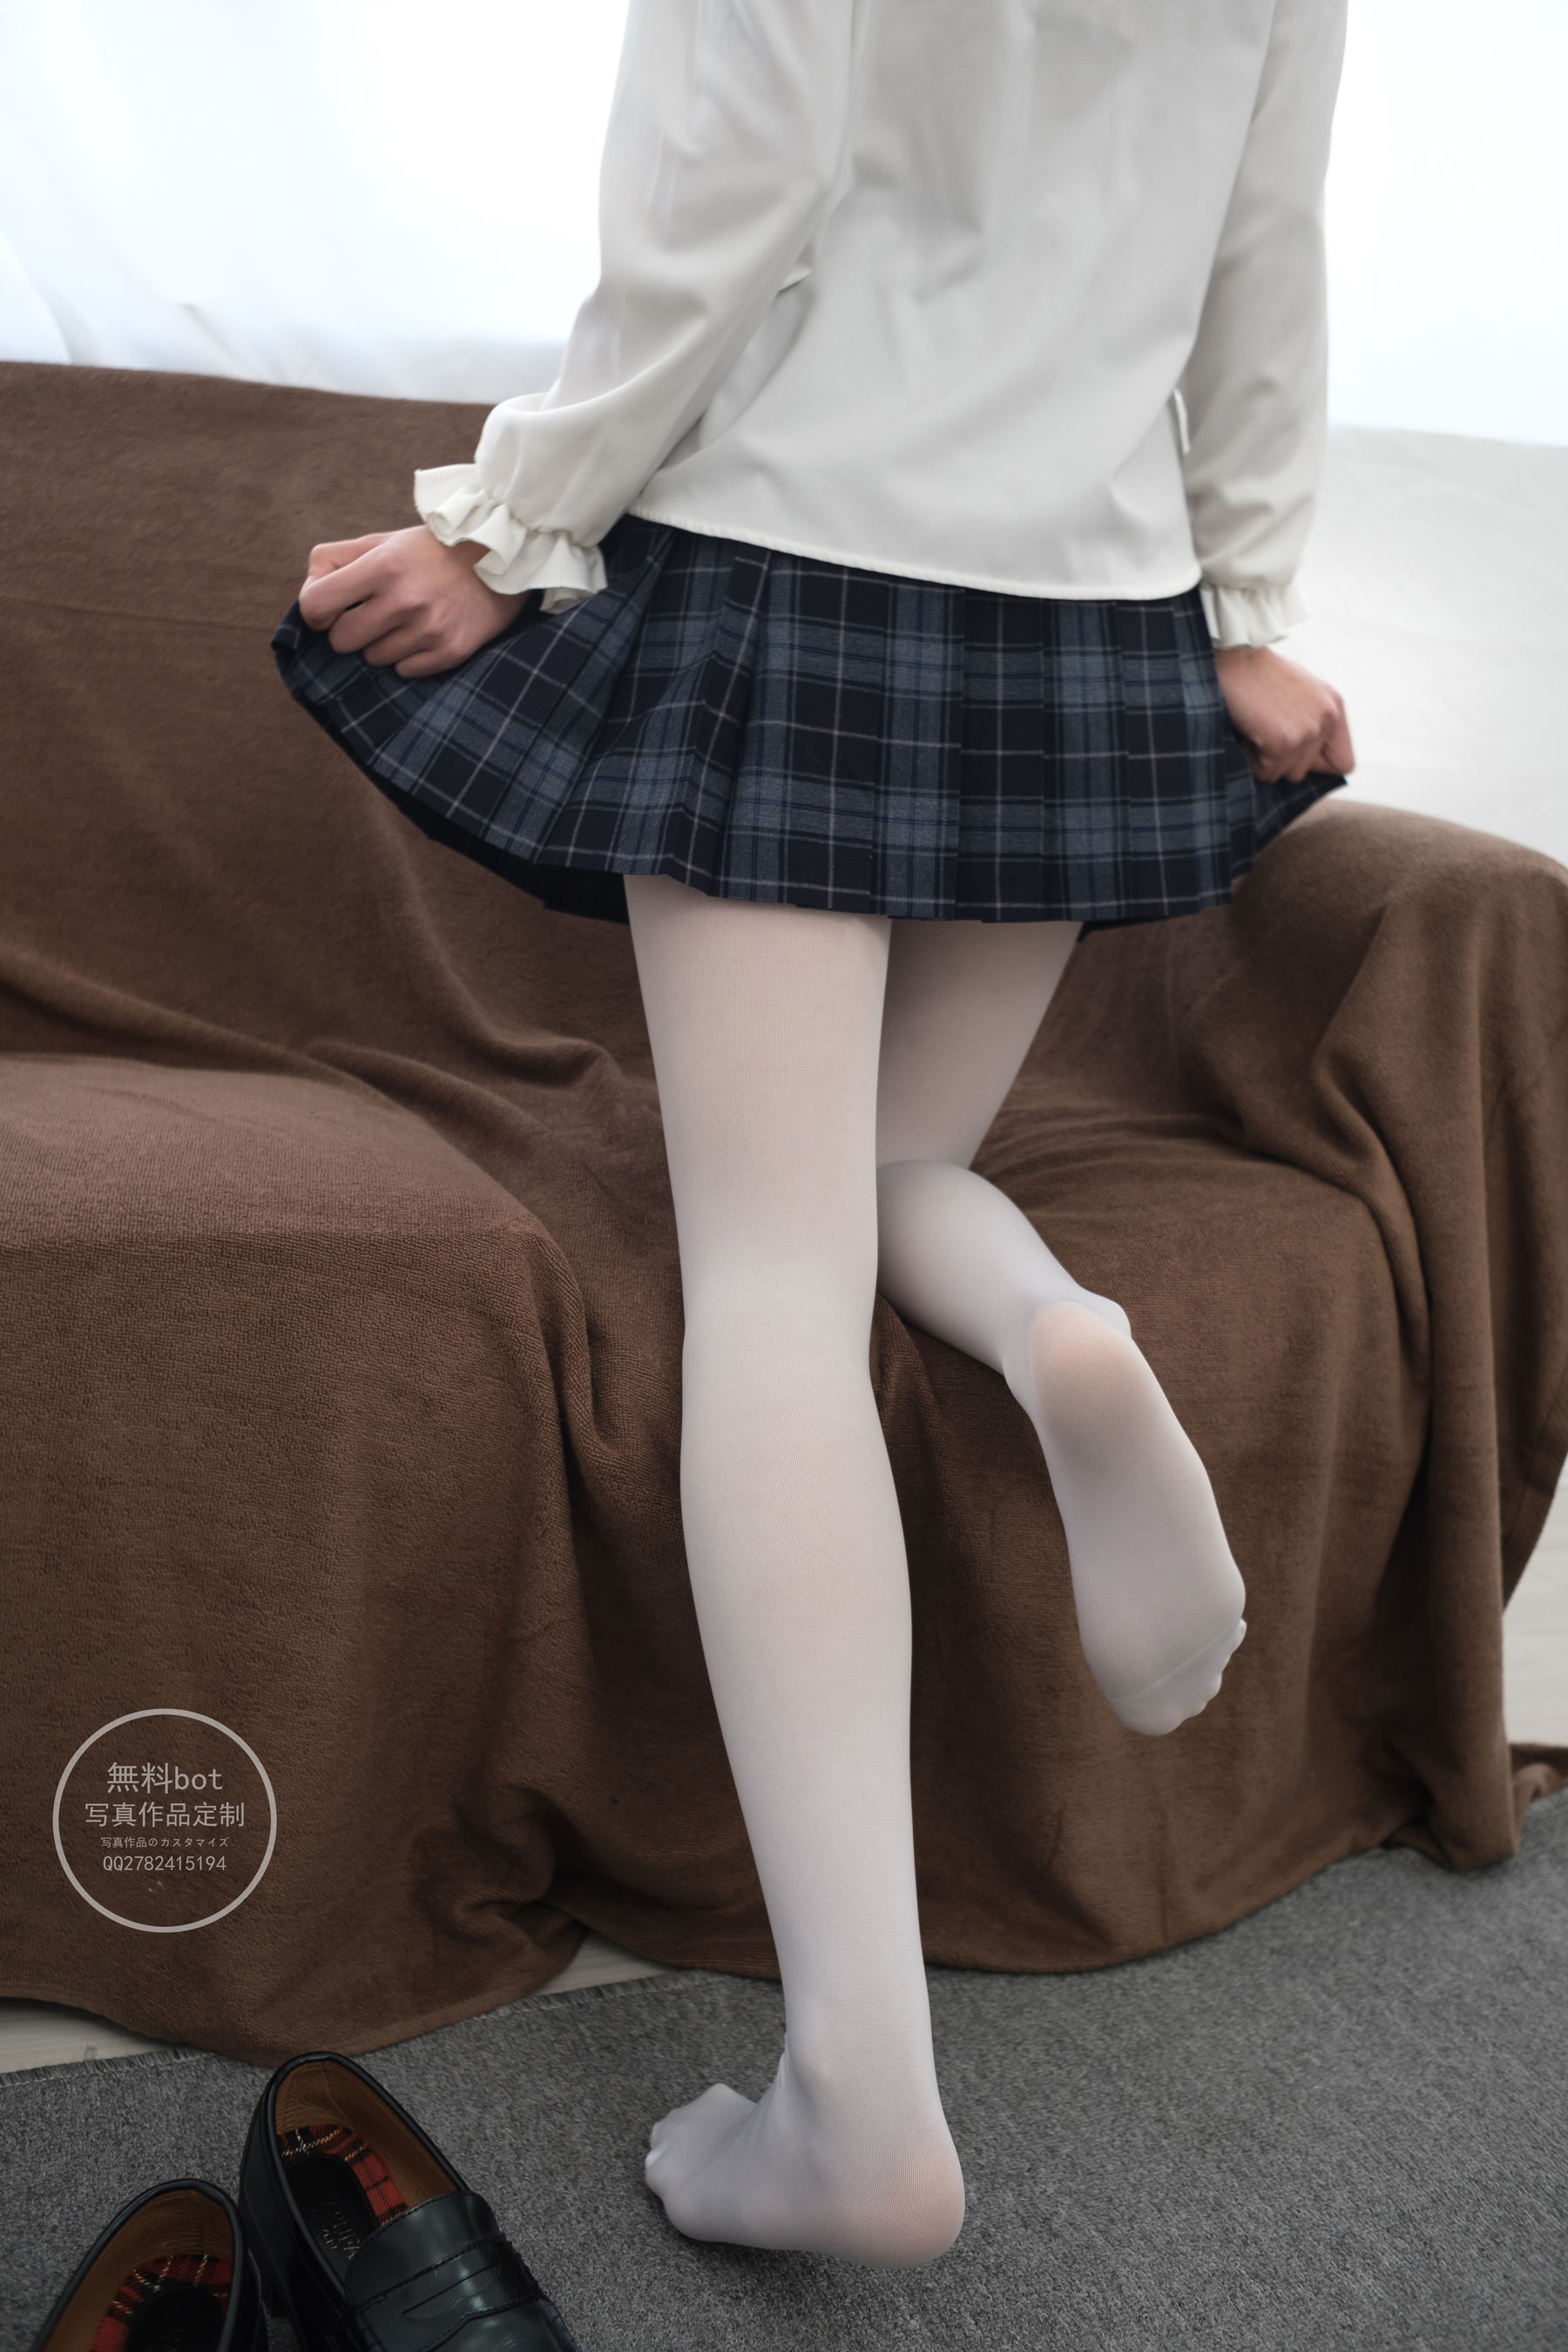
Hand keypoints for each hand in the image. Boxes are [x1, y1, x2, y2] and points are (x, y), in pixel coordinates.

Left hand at [297, 525, 525, 677]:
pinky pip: (404, 671)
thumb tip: (309, 591)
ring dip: (382, 643)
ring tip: (406, 620)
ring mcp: (428, 630)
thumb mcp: (384, 541)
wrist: (501, 559)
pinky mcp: (449, 652)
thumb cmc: (432, 550)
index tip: (328, 610)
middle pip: (342, 641)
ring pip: (374, 659)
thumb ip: (337, 558)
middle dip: (349, 630)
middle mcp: (404, 601)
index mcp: (382, 566)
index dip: (315, 611)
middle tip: (371, 615)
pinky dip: (409, 657)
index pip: (316, 605)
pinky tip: (425, 634)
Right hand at [1214, 644, 1354, 784]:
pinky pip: (1265, 773)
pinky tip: (1247, 733)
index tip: (1294, 751)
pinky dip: (1250, 759)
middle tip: (1266, 728)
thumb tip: (1306, 765)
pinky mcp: (1283, 741)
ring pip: (1285, 774)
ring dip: (1264, 759)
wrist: (1234, 660)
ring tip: (1257, 728)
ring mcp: (1307, 730)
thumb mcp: (1300, 697)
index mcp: (1334, 706)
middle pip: (1305, 771)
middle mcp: (1327, 718)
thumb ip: (1312, 725)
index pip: (1343, 762)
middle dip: (1281, 759)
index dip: (1317, 764)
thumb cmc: (1258, 678)